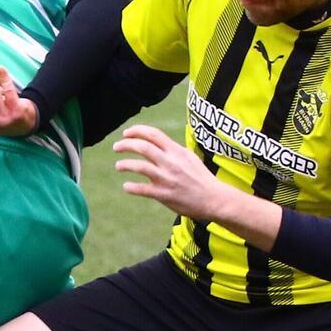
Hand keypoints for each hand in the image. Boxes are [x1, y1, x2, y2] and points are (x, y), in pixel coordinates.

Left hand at [111, 125, 233, 221]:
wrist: (214, 199)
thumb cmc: (202, 179)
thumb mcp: (190, 158)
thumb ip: (174, 151)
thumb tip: (159, 145)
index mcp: (177, 151)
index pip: (153, 134)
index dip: (137, 131)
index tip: (126, 133)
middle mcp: (171, 162)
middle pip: (143, 147)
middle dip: (126, 144)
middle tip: (116, 147)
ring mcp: (167, 178)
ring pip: (140, 166)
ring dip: (125, 164)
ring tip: (118, 166)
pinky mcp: (164, 194)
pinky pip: (142, 189)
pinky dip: (131, 187)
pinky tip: (126, 186)